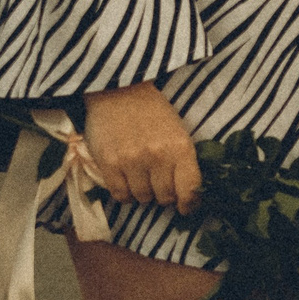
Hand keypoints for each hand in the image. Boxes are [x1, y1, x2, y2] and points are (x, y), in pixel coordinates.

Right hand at [82, 82, 199, 212]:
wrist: (119, 92)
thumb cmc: (154, 112)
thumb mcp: (178, 131)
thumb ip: (183, 160)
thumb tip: (187, 192)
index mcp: (181, 147)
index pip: (190, 189)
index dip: (189, 203)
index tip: (187, 207)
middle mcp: (157, 156)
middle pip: (165, 197)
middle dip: (165, 196)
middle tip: (161, 185)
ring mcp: (131, 161)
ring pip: (142, 198)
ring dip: (144, 193)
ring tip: (142, 177)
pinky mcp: (108, 164)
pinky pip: (120, 195)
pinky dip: (125, 194)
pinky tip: (127, 181)